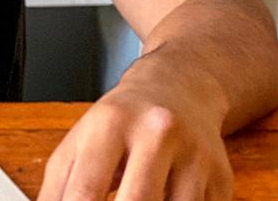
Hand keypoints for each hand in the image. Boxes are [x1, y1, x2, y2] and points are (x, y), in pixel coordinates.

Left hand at [36, 63, 233, 200]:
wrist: (180, 86)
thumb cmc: (121, 120)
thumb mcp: (80, 140)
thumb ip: (56, 187)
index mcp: (112, 124)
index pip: (86, 190)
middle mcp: (157, 134)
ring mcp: (194, 157)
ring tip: (138, 197)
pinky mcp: (221, 179)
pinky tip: (164, 200)